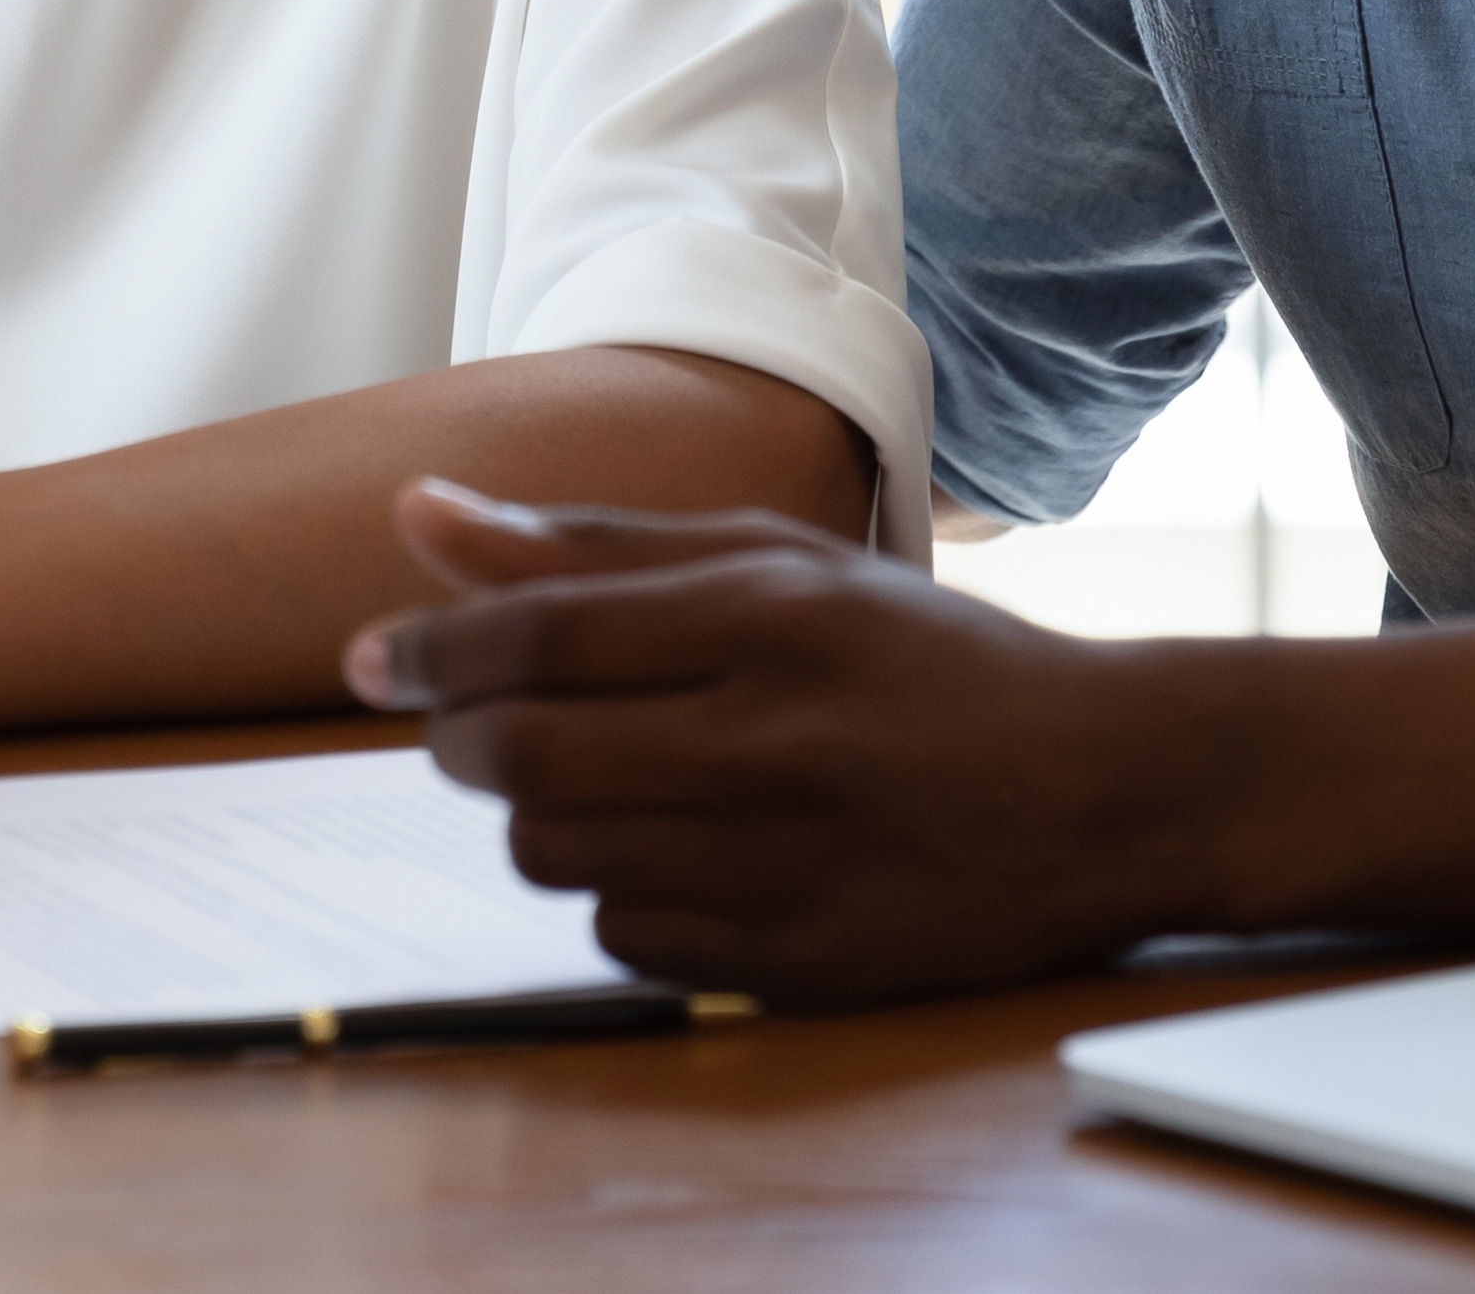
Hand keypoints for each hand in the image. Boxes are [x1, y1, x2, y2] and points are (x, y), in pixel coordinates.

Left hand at [346, 479, 1235, 1006]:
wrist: (1103, 787)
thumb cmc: (919, 659)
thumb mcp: (774, 562)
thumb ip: (591, 545)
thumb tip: (418, 514)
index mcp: (765, 618)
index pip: (536, 633)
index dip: (430, 648)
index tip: (371, 658)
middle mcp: (771, 739)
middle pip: (525, 756)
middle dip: (462, 738)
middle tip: (473, 723)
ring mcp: (788, 861)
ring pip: (559, 855)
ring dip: (539, 818)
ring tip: (603, 779)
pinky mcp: (800, 959)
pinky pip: (626, 938)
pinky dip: (618, 894)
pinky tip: (677, 851)